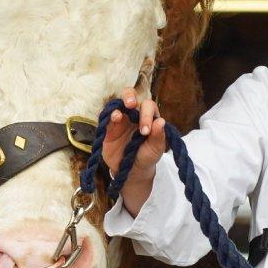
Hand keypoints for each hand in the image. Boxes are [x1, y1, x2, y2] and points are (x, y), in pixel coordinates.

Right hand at [101, 88, 166, 215]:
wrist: (132, 171)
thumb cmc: (147, 157)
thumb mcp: (155, 150)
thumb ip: (158, 137)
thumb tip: (161, 121)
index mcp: (148, 117)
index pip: (148, 106)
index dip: (147, 115)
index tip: (145, 131)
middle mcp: (133, 114)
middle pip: (130, 96)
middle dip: (130, 97)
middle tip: (131, 104)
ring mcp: (120, 120)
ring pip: (116, 104)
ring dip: (118, 105)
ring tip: (118, 116)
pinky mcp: (108, 128)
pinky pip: (106, 117)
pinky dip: (108, 115)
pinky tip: (113, 119)